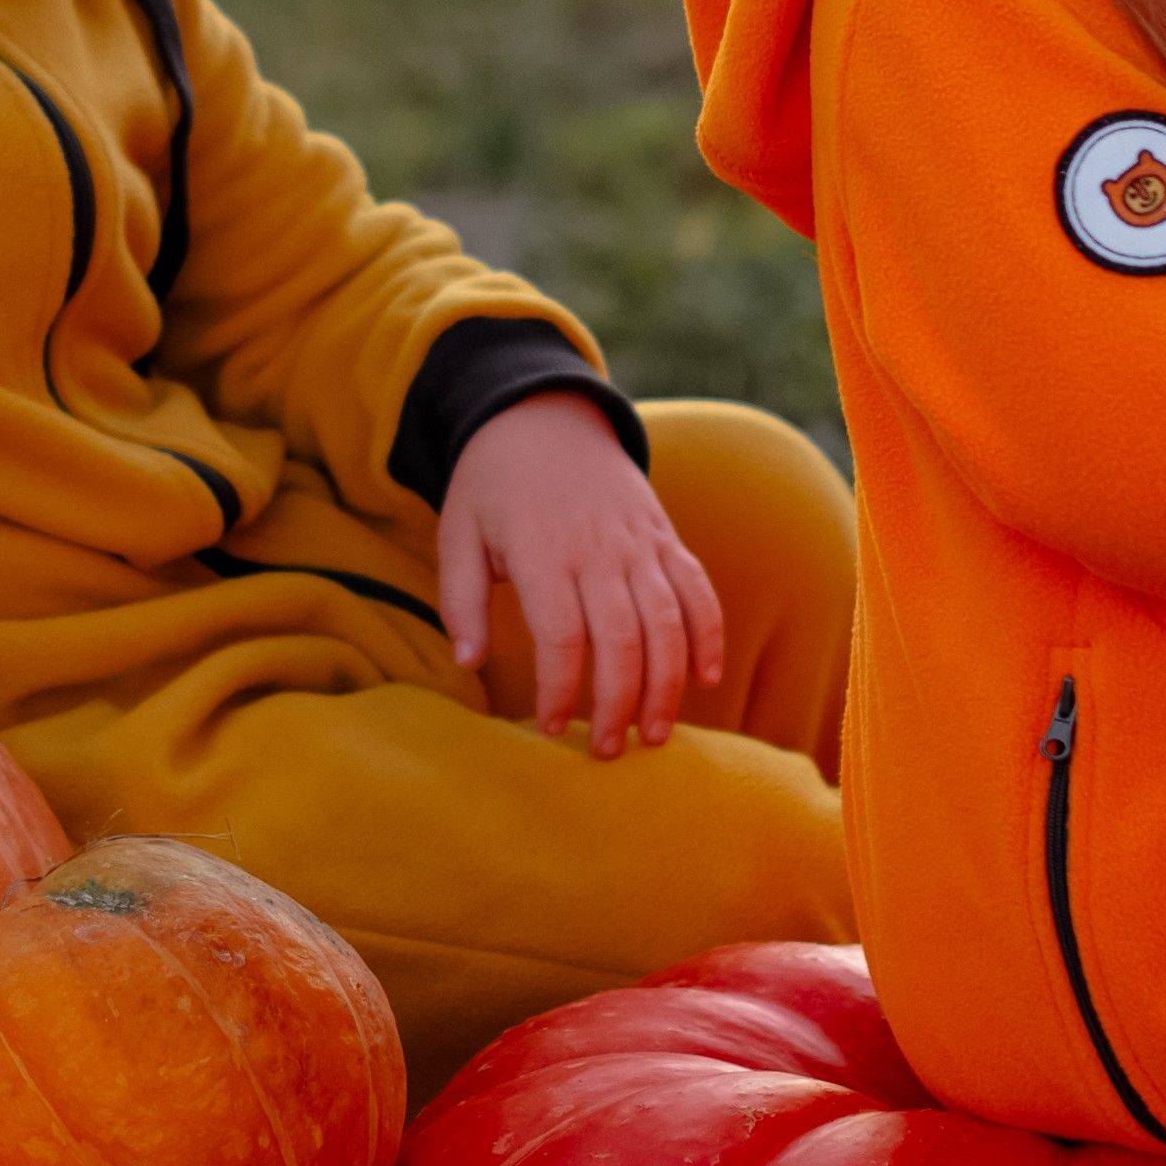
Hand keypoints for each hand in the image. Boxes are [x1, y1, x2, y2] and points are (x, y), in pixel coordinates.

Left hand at [436, 395, 719, 755]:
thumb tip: (468, 662)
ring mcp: (639, 541)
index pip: (561, 634)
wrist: (545, 415)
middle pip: (622, 638)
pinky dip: (709, 634)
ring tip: (655, 734)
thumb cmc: (493, 484)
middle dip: (618, 703)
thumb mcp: (457, 531)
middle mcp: (598, 548)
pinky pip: (698, 589)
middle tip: (606, 751)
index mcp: (542, 550)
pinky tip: (707, 678)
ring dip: (668, 683)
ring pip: (668, 621)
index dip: (561, 688)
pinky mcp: (665, 537)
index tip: (551, 727)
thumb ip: (461, 599)